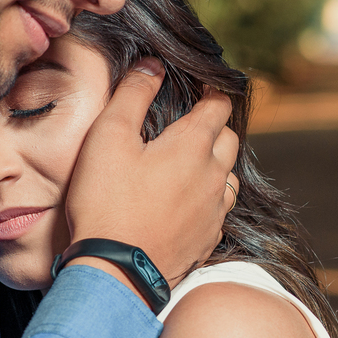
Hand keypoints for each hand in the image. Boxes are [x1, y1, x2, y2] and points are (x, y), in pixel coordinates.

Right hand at [62, 58, 238, 298]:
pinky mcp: (208, 239)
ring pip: (229, 176)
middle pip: (230, 138)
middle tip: (191, 123)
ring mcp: (215, 211)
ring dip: (215, 164)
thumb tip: (153, 65)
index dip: (212, 91)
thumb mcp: (109, 137)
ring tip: (188, 164)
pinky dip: (208, 198)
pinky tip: (185, 203)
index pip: (219, 105)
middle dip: (215, 126)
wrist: (116, 272)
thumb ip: (133, 94)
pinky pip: (219, 210)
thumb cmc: (107, 202)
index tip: (201, 87)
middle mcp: (215, 176)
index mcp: (194, 145)